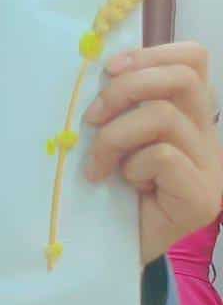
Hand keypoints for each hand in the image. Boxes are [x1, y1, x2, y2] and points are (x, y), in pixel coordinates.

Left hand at [83, 41, 222, 263]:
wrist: (115, 250)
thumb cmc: (112, 190)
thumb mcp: (114, 138)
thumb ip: (120, 107)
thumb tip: (97, 69)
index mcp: (190, 115)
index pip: (193, 59)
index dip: (150, 53)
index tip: (108, 69)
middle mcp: (208, 135)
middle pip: (183, 78)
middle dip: (126, 88)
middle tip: (92, 118)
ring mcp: (211, 166)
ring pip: (163, 117)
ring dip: (114, 136)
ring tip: (98, 164)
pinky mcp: (203, 196)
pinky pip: (162, 156)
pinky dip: (132, 166)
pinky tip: (125, 185)